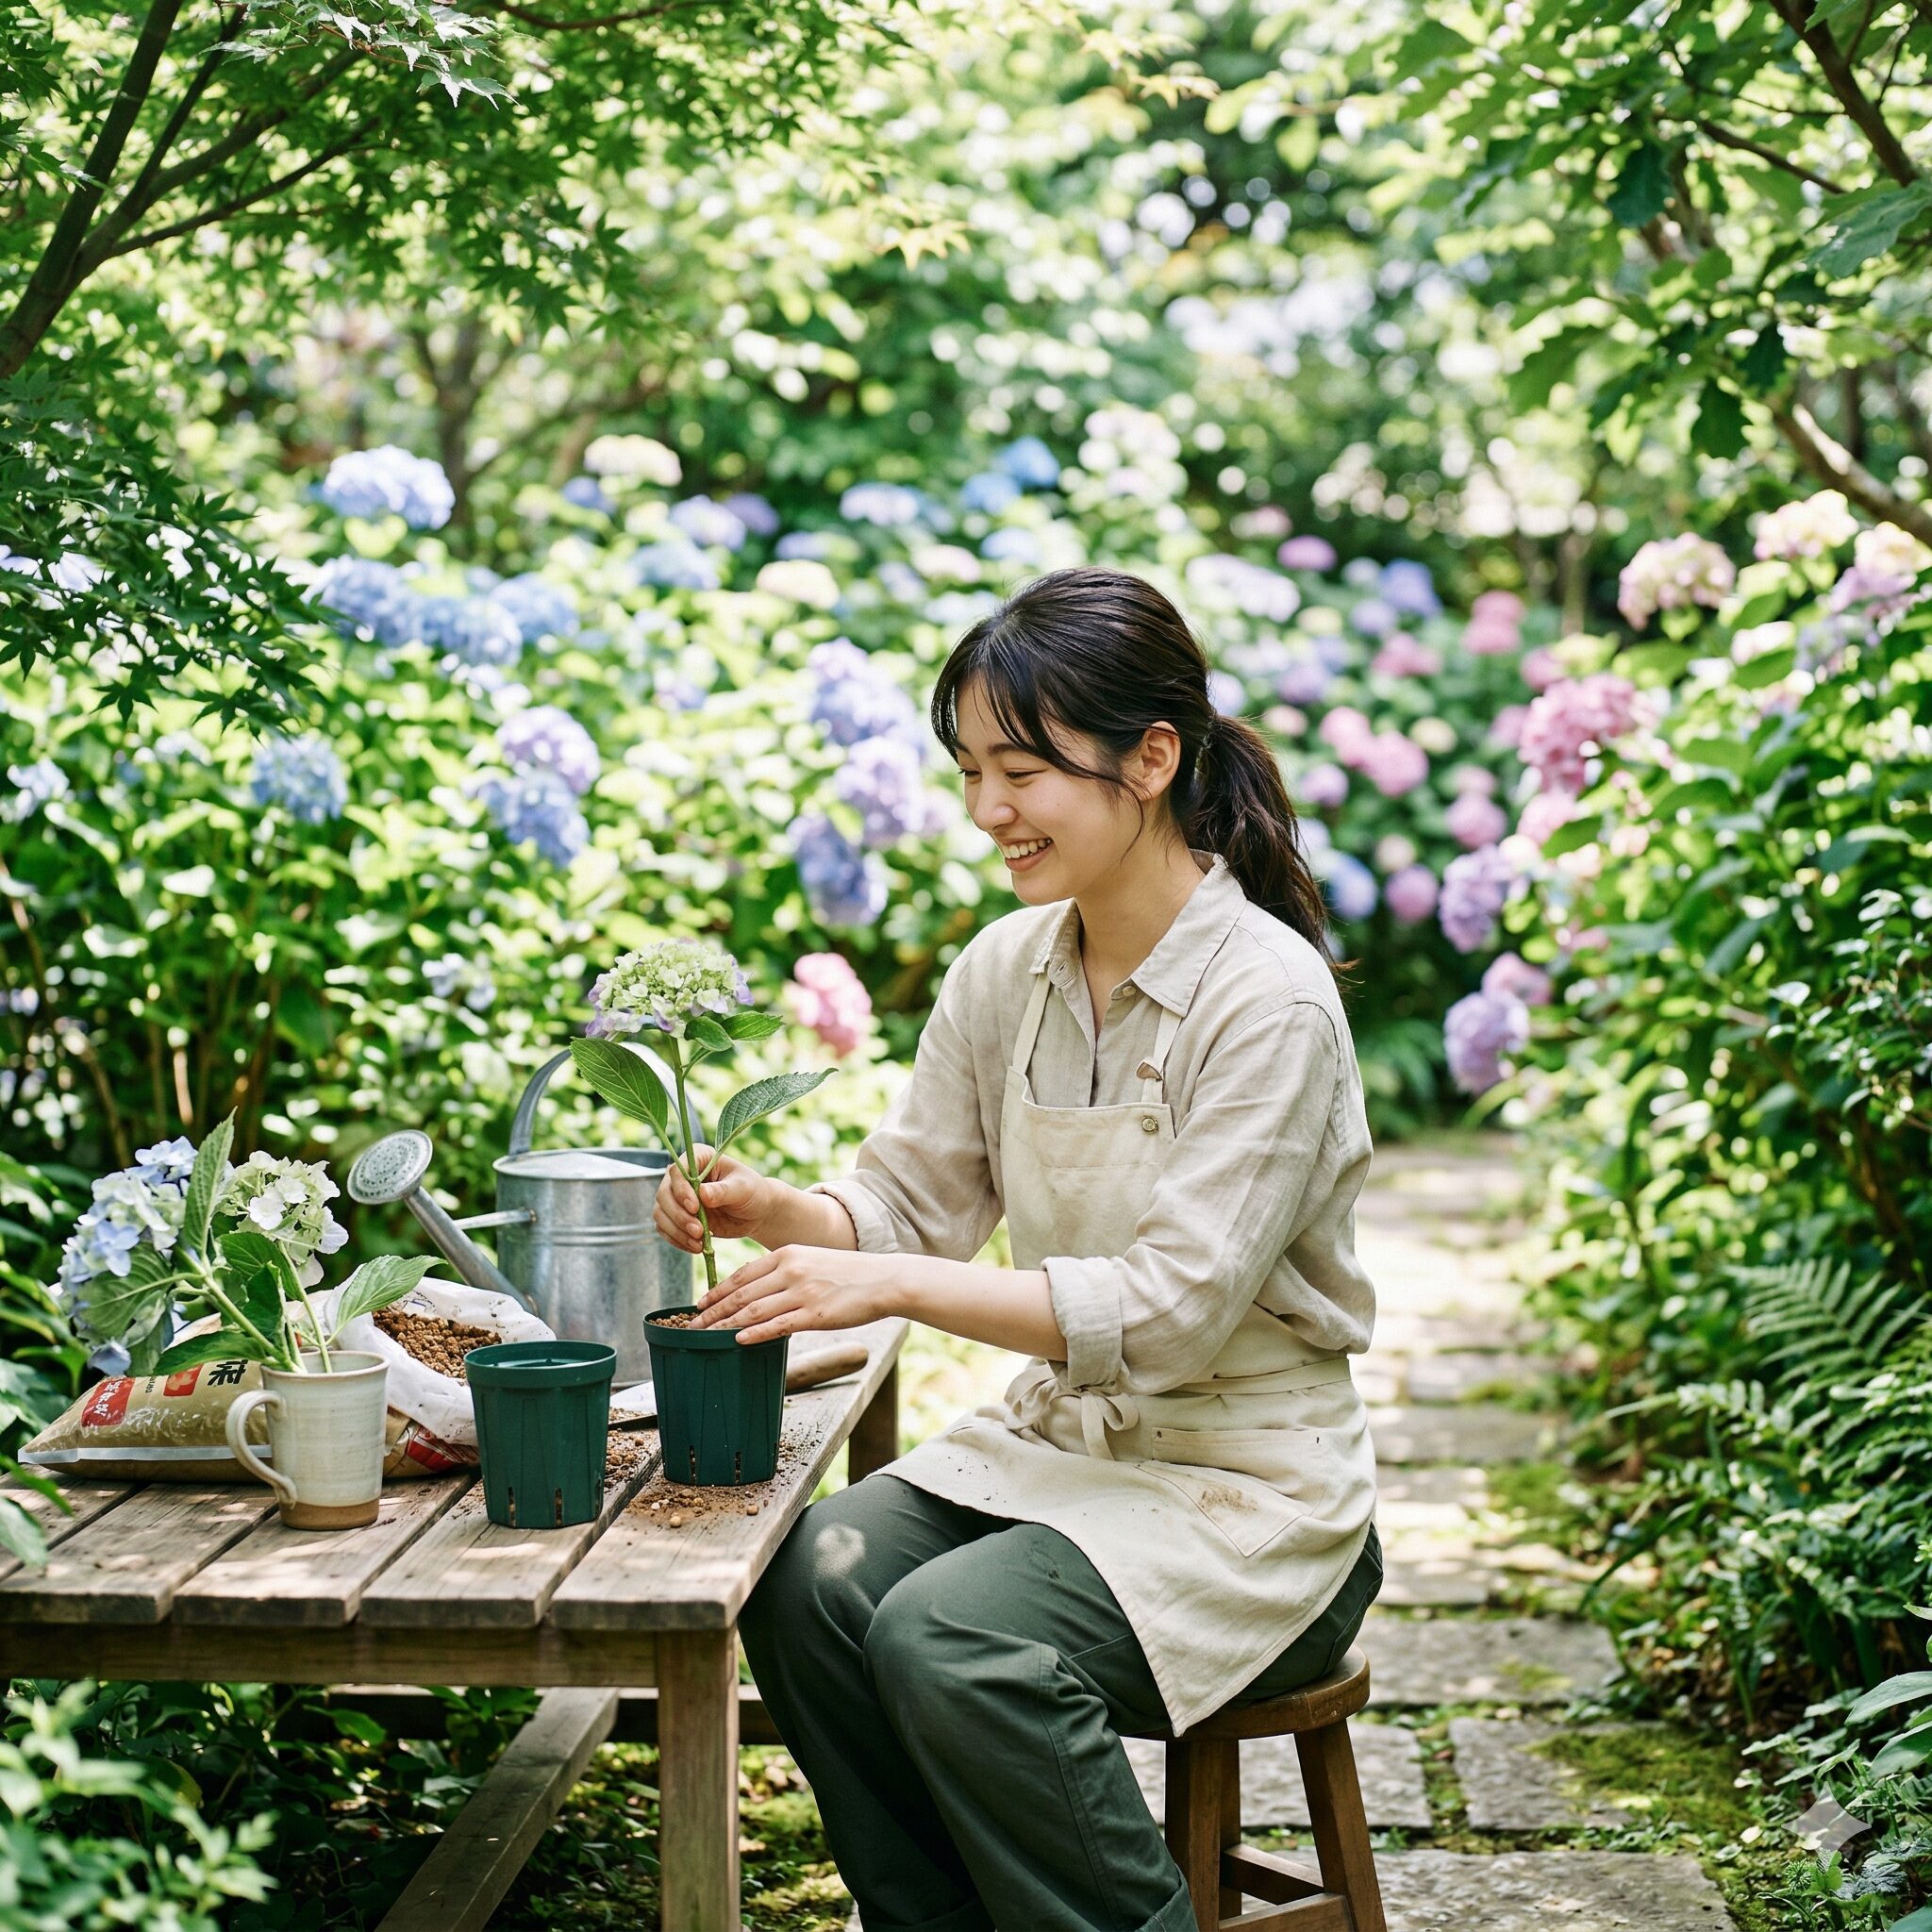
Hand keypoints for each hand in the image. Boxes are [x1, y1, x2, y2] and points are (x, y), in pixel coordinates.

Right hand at [655, 1143, 770, 1251]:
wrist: (755, 1212)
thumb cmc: (752, 1193)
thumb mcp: (743, 1189)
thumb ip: (723, 1190)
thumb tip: (702, 1193)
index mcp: (699, 1158)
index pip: (677, 1170)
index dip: (681, 1190)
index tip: (695, 1208)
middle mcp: (683, 1175)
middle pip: (664, 1193)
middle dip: (678, 1216)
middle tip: (698, 1231)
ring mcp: (677, 1196)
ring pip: (661, 1212)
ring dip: (676, 1230)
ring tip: (698, 1243)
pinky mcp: (677, 1215)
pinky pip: (664, 1228)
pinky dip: (676, 1239)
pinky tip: (694, 1247)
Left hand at [689, 1245, 901, 1343]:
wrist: (883, 1279)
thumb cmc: (848, 1274)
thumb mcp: (811, 1261)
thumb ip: (785, 1272)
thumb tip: (758, 1291)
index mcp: (787, 1254)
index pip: (742, 1274)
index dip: (718, 1291)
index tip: (700, 1305)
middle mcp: (791, 1270)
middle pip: (741, 1293)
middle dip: (713, 1312)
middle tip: (692, 1326)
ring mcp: (802, 1291)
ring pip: (754, 1310)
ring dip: (726, 1325)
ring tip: (707, 1336)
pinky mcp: (815, 1313)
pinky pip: (778, 1325)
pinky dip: (755, 1333)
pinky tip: (739, 1340)